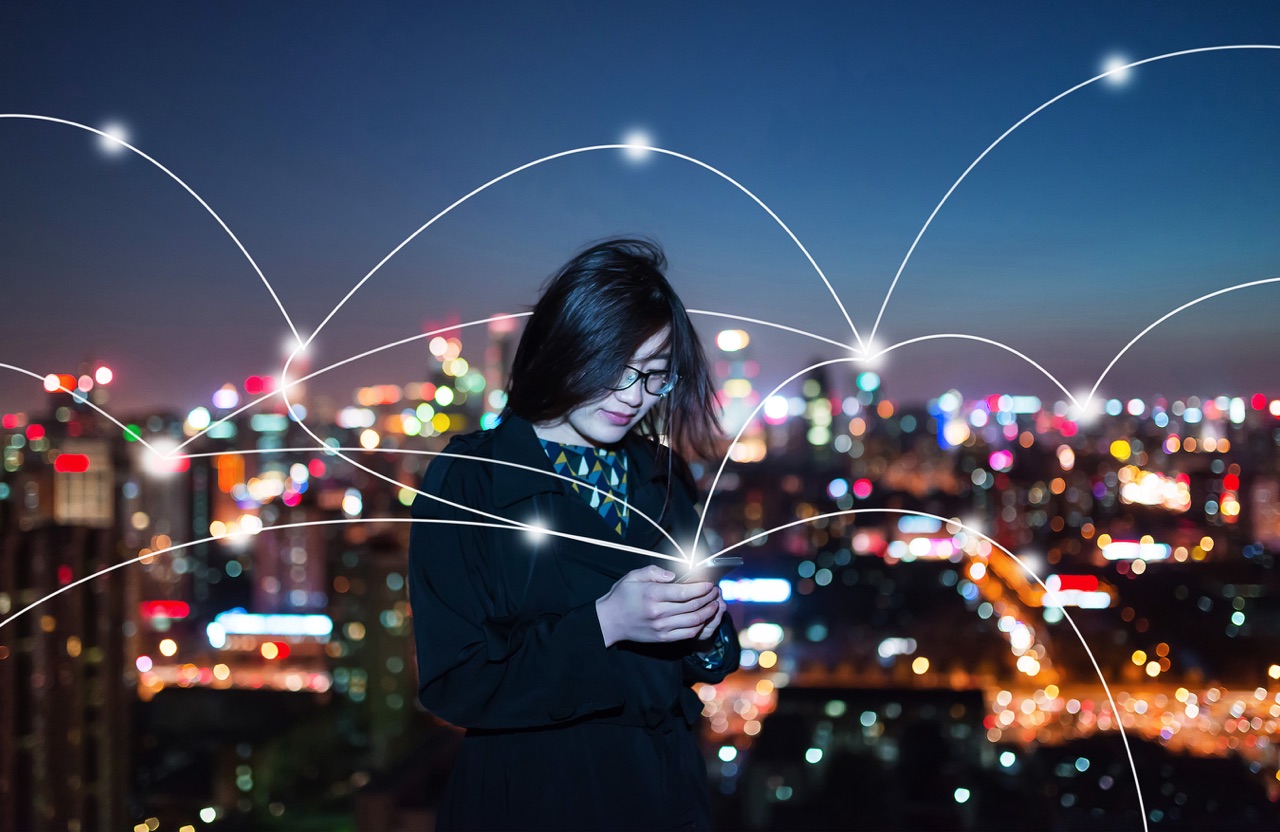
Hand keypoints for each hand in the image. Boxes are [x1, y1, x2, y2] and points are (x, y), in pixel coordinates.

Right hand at [595, 565, 720, 646]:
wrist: (609, 622)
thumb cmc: (621, 596)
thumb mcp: (633, 576)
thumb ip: (654, 572)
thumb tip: (674, 576)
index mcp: (652, 595)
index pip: (684, 592)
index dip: (701, 588)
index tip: (710, 583)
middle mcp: (659, 612)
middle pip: (693, 606)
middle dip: (709, 598)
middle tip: (715, 591)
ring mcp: (662, 627)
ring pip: (694, 621)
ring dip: (708, 612)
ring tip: (714, 603)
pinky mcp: (663, 638)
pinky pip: (688, 633)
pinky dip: (700, 625)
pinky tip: (704, 618)